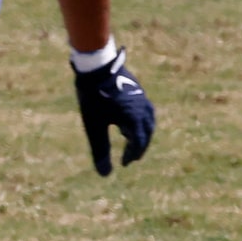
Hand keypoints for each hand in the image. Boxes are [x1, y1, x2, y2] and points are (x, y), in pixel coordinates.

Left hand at [73, 46, 156, 175]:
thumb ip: (100, 151)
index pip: (138, 144)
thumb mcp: (93, 126)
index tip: (123, 164)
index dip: (131, 155)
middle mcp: (143, 110)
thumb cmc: (93, 97)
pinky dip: (140, 120)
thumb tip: (104, 175)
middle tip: (130, 156)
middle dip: (139, 146)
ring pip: (148, 121)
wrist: (96, 65)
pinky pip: (145, 110)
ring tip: (130, 137)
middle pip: (147, 133)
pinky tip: (127, 118)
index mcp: (135, 120)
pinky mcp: (137, 90)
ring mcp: (142, 98)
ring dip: (142, 132)